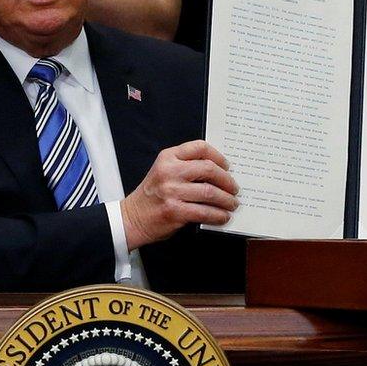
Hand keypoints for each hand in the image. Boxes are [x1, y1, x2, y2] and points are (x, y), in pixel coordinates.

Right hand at [121, 140, 238, 248]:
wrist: (132, 218)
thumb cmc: (152, 196)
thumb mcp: (163, 171)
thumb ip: (185, 166)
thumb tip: (219, 172)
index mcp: (168, 157)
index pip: (200, 148)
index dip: (218, 156)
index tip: (227, 167)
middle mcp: (169, 172)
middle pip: (209, 169)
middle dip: (227, 180)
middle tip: (234, 189)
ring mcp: (171, 191)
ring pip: (210, 192)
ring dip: (226, 200)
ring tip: (232, 204)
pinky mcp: (174, 211)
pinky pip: (204, 212)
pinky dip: (218, 215)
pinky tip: (222, 216)